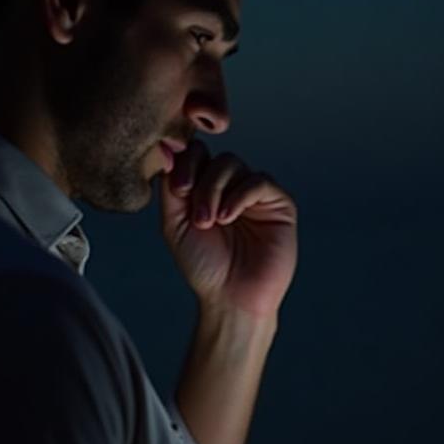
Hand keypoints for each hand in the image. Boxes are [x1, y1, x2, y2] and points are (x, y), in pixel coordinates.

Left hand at [159, 140, 296, 318]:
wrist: (231, 297)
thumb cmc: (203, 265)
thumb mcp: (174, 223)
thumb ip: (169, 186)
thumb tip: (165, 146)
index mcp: (205, 188)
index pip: (195, 154)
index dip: (185, 163)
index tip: (178, 190)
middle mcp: (231, 187)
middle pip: (214, 157)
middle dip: (201, 182)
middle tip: (197, 216)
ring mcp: (254, 194)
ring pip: (233, 165)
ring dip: (216, 190)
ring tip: (210, 222)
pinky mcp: (278, 203)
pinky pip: (259, 181)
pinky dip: (239, 195)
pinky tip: (228, 218)